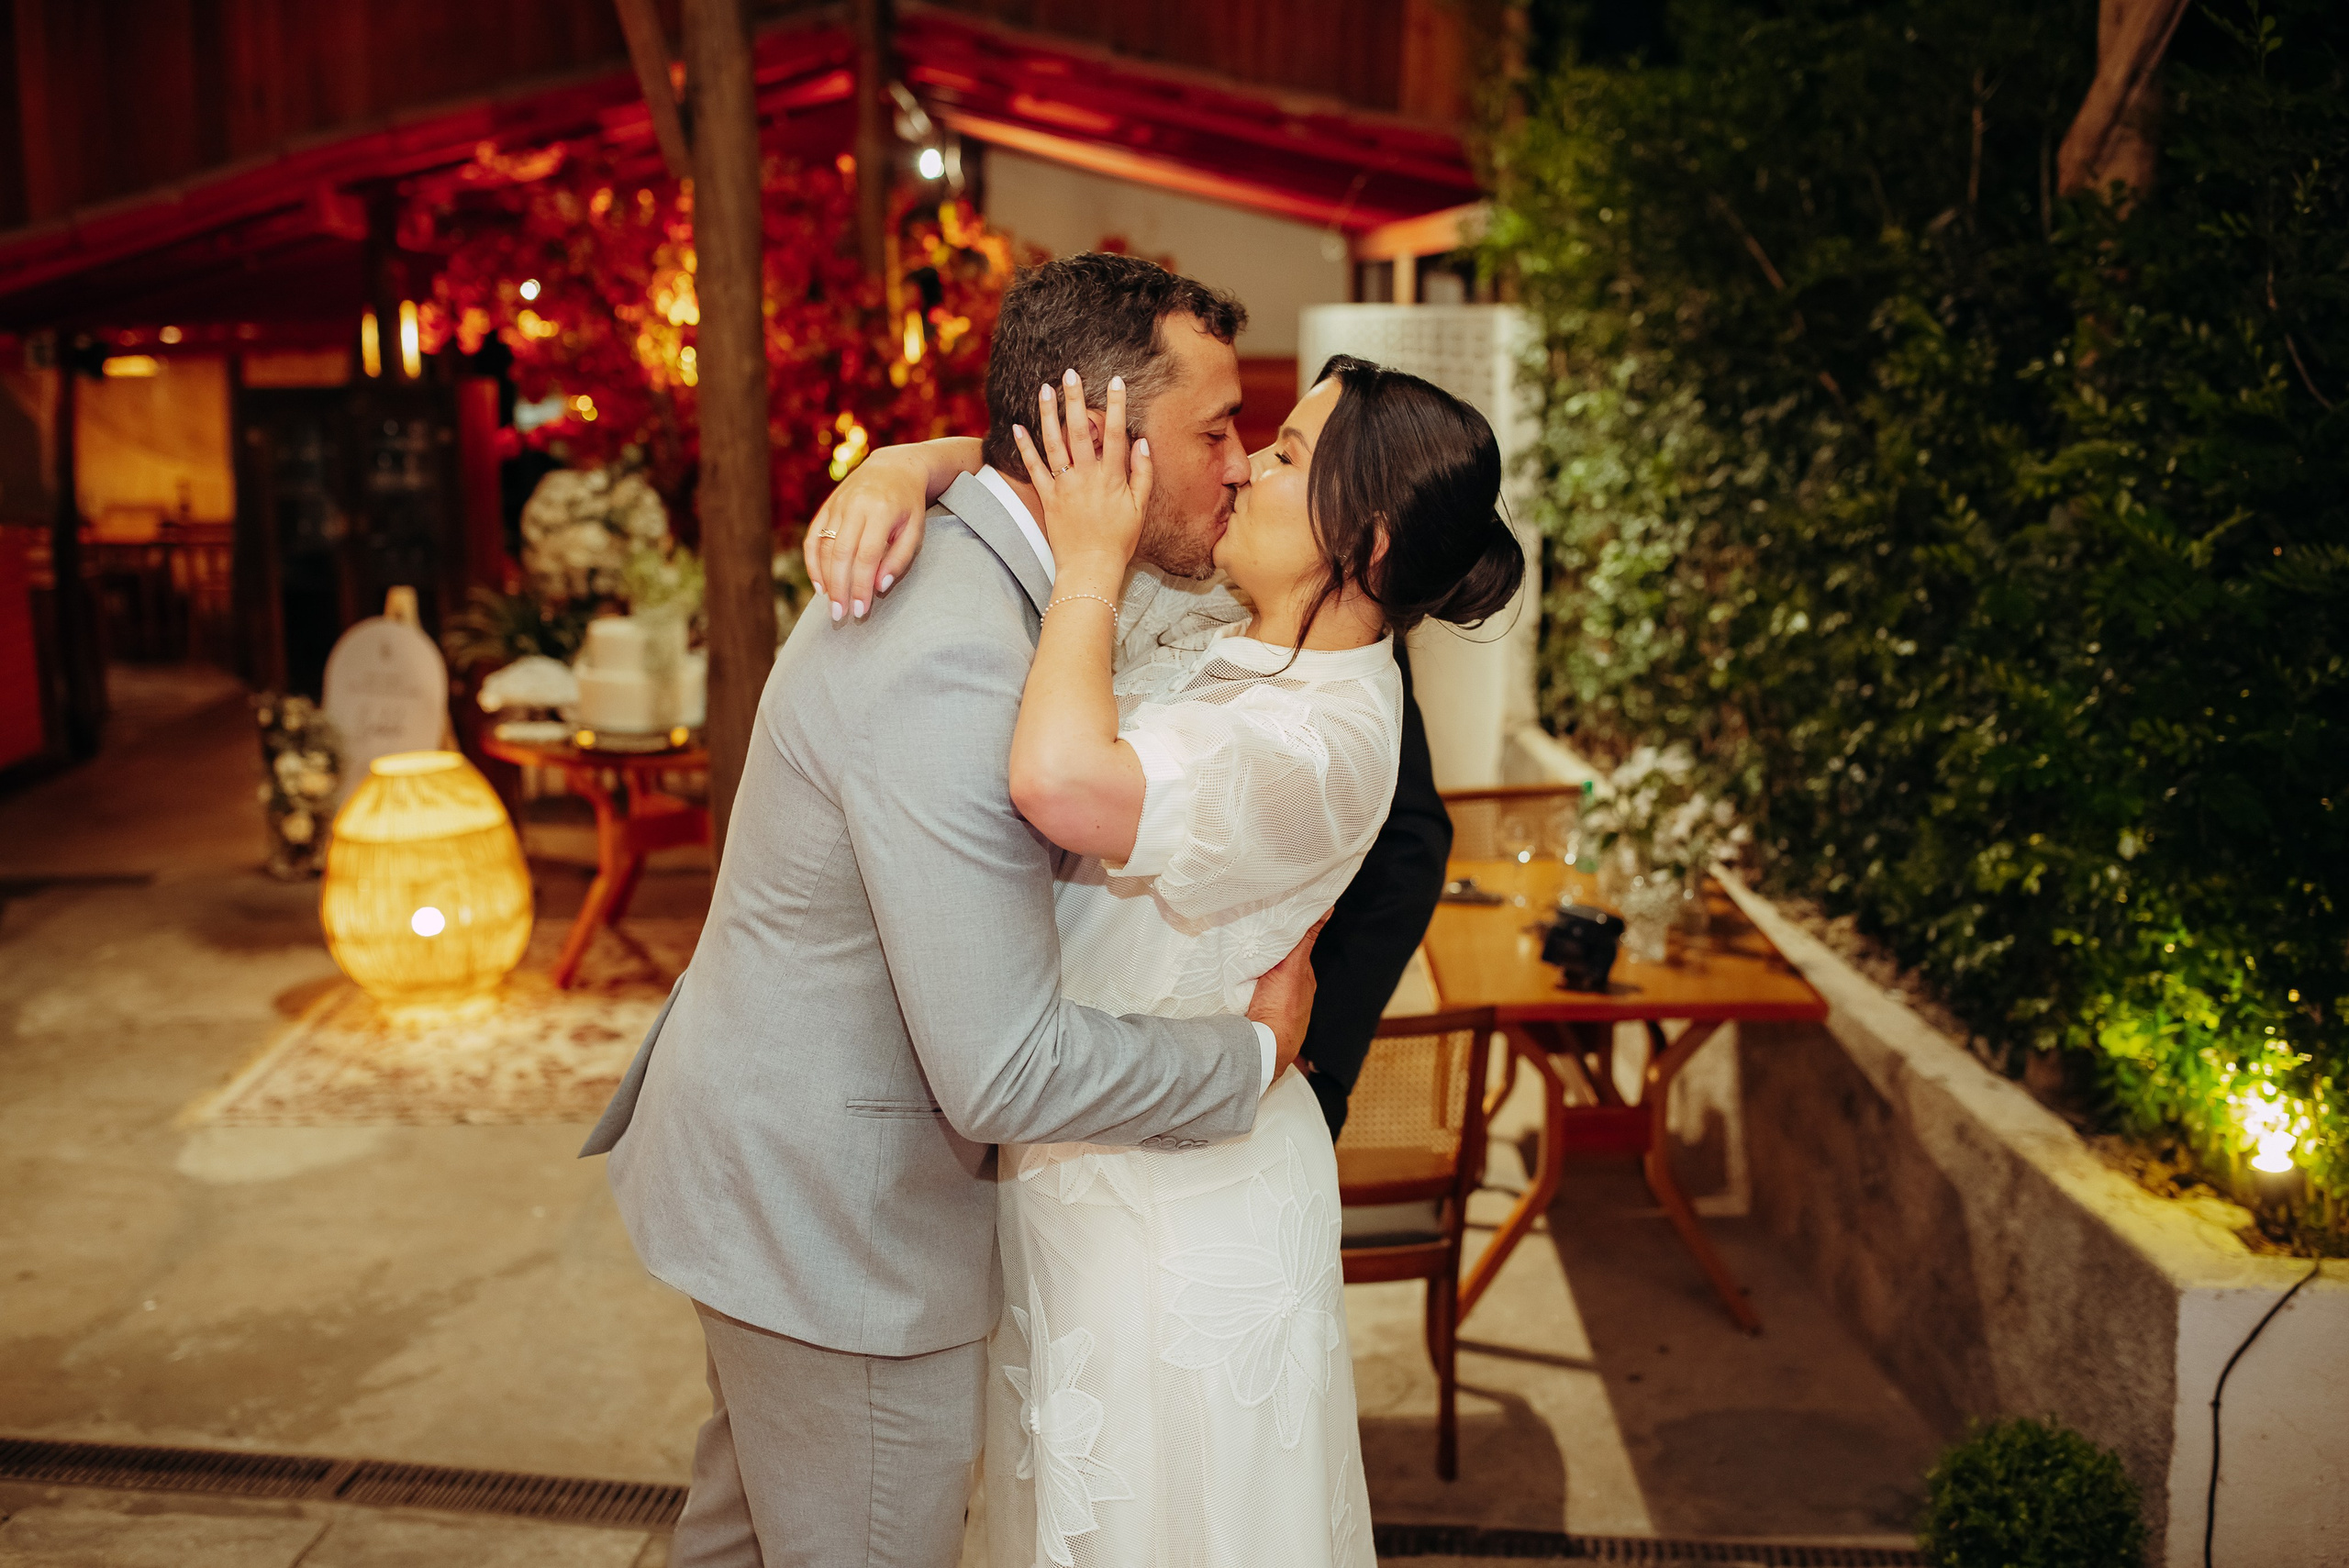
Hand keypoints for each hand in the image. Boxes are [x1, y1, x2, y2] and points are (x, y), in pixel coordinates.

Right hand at [806, 450, 929, 620]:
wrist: (893, 468)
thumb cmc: (908, 505)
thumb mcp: (915, 530)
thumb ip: (899, 559)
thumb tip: (879, 587)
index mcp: (881, 511)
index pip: (867, 556)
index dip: (861, 586)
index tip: (861, 611)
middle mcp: (855, 506)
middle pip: (841, 554)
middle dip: (839, 588)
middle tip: (840, 615)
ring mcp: (837, 505)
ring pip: (824, 547)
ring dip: (825, 579)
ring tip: (832, 605)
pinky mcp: (826, 507)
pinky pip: (813, 538)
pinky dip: (812, 563)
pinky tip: (819, 585)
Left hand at [1012, 369, 1151, 568]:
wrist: (1090, 567)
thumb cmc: (1119, 540)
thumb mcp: (1140, 508)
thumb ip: (1143, 473)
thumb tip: (1143, 442)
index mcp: (1111, 477)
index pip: (1114, 433)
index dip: (1116, 406)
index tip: (1116, 381)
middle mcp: (1086, 477)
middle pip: (1079, 430)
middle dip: (1075, 399)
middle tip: (1070, 374)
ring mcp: (1064, 486)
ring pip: (1054, 443)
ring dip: (1048, 414)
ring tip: (1044, 389)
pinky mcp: (1047, 497)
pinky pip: (1033, 468)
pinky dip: (1024, 447)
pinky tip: (1017, 426)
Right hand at [1245, 910, 1330, 1079]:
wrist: (1264, 1045)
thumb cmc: (1283, 1007)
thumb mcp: (1294, 964)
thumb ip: (1306, 938)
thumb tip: (1327, 909)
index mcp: (1303, 979)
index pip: (1294, 951)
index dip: (1284, 938)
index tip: (1271, 923)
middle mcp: (1292, 993)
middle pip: (1279, 965)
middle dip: (1268, 953)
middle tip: (1250, 935)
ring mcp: (1274, 1005)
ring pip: (1264, 979)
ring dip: (1254, 970)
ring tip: (1238, 953)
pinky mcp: (1256, 1014)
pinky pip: (1250, 992)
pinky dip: (1244, 983)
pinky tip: (1234, 978)